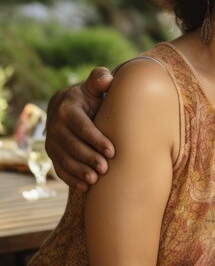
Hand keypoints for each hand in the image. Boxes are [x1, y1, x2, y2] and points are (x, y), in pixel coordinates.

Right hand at [45, 67, 114, 190]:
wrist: (67, 105)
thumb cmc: (89, 95)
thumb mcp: (93, 85)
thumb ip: (100, 79)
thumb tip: (108, 79)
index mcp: (67, 109)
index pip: (82, 127)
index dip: (96, 140)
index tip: (112, 151)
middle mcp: (56, 126)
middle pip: (72, 146)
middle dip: (89, 158)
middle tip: (106, 168)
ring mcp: (52, 141)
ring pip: (64, 160)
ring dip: (79, 171)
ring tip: (95, 179)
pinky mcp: (52, 153)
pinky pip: (59, 168)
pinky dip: (70, 178)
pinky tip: (84, 186)